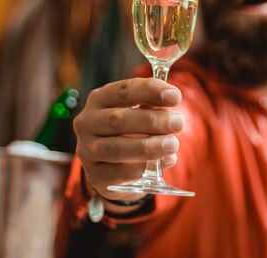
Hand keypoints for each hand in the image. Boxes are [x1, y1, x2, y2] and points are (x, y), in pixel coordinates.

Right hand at [74, 78, 183, 201]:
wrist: (113, 167)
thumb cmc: (130, 131)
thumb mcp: (139, 112)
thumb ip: (153, 106)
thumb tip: (170, 101)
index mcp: (99, 99)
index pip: (123, 91)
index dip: (150, 91)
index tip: (175, 96)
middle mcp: (87, 123)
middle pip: (117, 119)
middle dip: (152, 120)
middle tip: (178, 122)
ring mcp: (87, 150)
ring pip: (116, 148)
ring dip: (148, 146)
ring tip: (173, 144)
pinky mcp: (94, 176)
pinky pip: (119, 173)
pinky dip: (143, 167)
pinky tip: (165, 161)